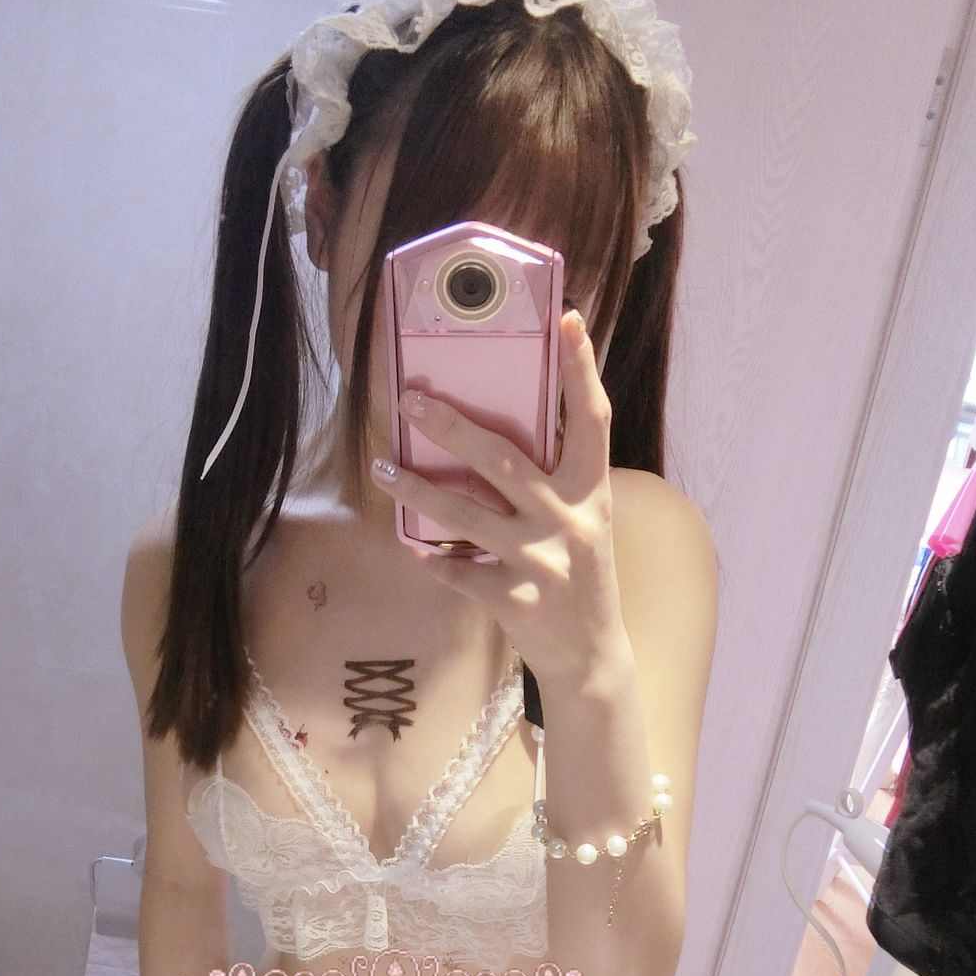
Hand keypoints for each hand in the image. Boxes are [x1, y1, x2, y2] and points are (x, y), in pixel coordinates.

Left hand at [370, 310, 630, 685]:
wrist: (591, 655)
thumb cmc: (580, 575)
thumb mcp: (583, 520)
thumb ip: (552, 479)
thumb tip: (493, 429)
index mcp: (592, 490)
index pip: (592, 419)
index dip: (580, 369)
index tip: (565, 320)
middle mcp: (569, 520)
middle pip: (504, 459)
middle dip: (452, 425)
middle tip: (411, 398)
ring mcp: (541, 561)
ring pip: (466, 514)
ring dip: (418, 489)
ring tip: (383, 467)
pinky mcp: (514, 599)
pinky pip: (456, 569)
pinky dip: (432, 557)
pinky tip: (412, 545)